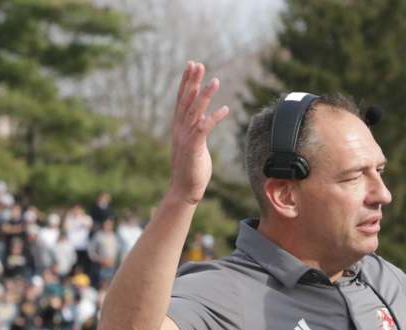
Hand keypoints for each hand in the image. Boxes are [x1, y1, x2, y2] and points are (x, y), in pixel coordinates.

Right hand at [169, 62, 229, 204]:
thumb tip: (203, 120)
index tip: (191, 66)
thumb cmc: (191, 170)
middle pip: (185, 100)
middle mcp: (180, 129)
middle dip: (192, 81)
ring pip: (195, 111)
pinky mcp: (194, 147)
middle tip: (198, 63)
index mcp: (179, 128)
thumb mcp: (194, 146)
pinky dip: (214, 117)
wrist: (184, 190)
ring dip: (205, 95)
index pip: (181, 100)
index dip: (186, 82)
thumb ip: (197, 131)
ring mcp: (185, 138)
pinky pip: (205, 128)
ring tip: (216, 80)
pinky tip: (225, 109)